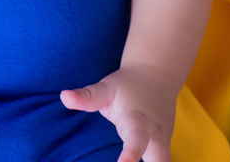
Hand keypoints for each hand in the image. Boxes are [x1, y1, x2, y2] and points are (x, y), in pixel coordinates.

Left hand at [60, 63, 177, 161]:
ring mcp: (164, 144)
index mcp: (138, 121)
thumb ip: (87, 96)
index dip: (131, 154)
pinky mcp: (165, 150)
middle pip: (161, 160)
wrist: (157, 77)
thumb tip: (64, 97)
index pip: (136, 139)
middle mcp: (155, 135)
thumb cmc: (127, 86)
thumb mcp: (106, 87)